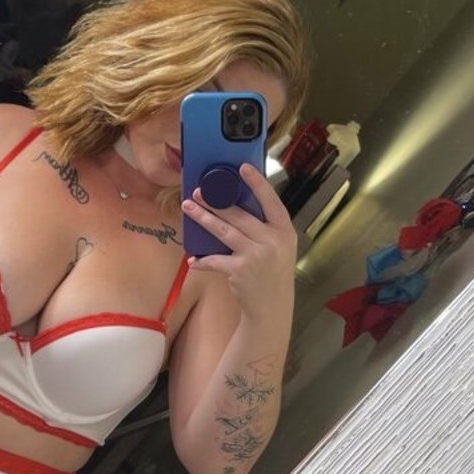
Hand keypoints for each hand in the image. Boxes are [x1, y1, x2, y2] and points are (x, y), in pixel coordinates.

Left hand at [181, 164, 296, 320]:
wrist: (271, 306)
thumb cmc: (272, 273)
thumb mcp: (279, 248)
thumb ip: (265, 229)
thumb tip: (236, 206)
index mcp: (284, 231)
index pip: (271, 201)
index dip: (257, 183)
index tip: (243, 167)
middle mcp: (272, 241)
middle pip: (240, 215)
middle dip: (216, 201)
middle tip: (198, 192)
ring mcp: (256, 255)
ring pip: (224, 231)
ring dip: (204, 218)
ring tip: (189, 208)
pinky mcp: (240, 270)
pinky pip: (216, 260)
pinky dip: (203, 260)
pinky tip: (194, 259)